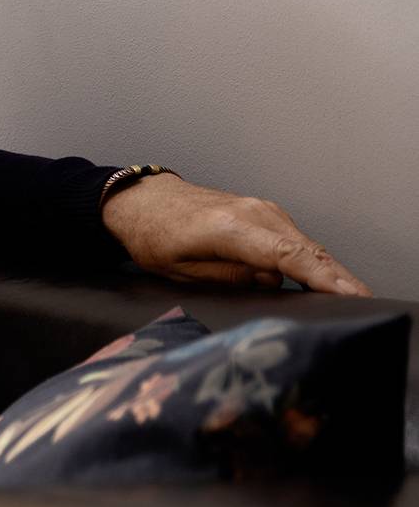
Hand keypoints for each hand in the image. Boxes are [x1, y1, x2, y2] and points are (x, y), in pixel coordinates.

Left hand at [103, 173, 369, 295]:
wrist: (144, 201)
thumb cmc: (154, 236)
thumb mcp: (179, 269)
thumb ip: (226, 277)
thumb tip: (268, 282)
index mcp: (230, 229)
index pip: (287, 255)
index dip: (321, 277)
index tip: (349, 293)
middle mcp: (254, 214)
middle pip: (308, 250)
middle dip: (338, 278)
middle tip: (363, 305)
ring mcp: (263, 211)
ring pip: (305, 246)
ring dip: (325, 271)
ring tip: (346, 299)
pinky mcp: (265, 215)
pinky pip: (295, 241)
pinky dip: (310, 261)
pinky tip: (322, 283)